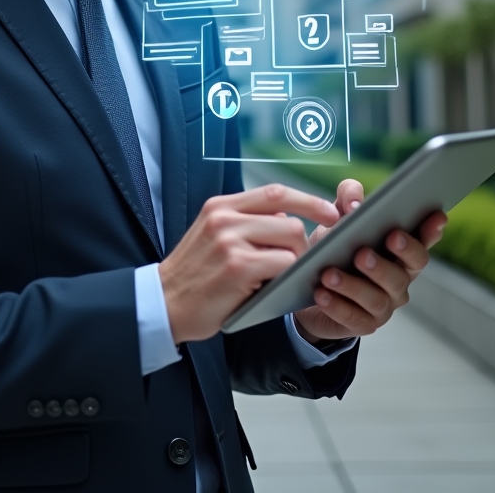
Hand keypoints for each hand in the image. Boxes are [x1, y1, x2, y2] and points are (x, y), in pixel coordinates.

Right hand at [158, 185, 339, 343]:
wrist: (165, 302)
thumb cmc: (195, 274)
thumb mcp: (213, 235)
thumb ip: (245, 222)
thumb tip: (285, 218)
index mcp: (220, 206)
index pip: (275, 192)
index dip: (308, 200)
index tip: (329, 212)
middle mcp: (225, 217)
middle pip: (288, 219)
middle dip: (301, 243)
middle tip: (296, 264)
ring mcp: (230, 241)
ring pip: (290, 240)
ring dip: (295, 261)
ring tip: (281, 278)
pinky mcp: (238, 266)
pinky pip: (283, 264)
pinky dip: (288, 277)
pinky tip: (276, 288)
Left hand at [293, 179, 447, 343]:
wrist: (308, 286)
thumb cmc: (333, 247)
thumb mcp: (337, 218)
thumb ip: (348, 198)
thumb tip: (354, 203)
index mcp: (399, 251)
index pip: (422, 241)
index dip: (431, 231)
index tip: (435, 216)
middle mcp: (399, 279)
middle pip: (404, 273)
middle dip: (384, 263)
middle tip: (362, 253)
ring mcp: (384, 305)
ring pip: (377, 298)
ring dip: (352, 285)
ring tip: (329, 274)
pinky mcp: (364, 324)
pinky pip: (354, 318)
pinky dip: (336, 305)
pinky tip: (321, 294)